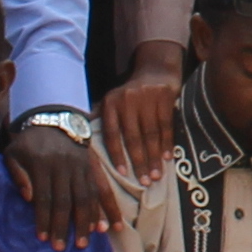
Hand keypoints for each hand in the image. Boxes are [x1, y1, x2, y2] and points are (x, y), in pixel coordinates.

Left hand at [4, 119, 121, 246]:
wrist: (55, 119)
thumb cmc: (29, 142)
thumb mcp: (13, 153)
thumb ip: (17, 175)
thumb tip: (28, 198)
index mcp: (43, 164)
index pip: (44, 197)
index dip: (44, 218)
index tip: (42, 238)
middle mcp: (64, 166)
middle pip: (65, 201)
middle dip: (63, 226)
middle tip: (62, 247)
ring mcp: (81, 167)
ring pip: (86, 197)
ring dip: (85, 222)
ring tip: (84, 242)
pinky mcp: (93, 168)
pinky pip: (102, 189)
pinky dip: (108, 208)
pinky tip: (111, 226)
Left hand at [98, 60, 182, 175]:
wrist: (156, 69)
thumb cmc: (130, 92)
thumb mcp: (112, 100)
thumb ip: (100, 118)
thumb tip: (83, 141)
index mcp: (111, 104)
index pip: (112, 133)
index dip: (116, 154)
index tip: (122, 173)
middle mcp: (127, 100)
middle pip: (133, 137)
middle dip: (139, 162)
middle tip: (144, 182)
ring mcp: (147, 98)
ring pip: (151, 134)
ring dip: (154, 157)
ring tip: (156, 175)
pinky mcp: (165, 97)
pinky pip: (166, 125)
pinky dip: (167, 143)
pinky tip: (167, 158)